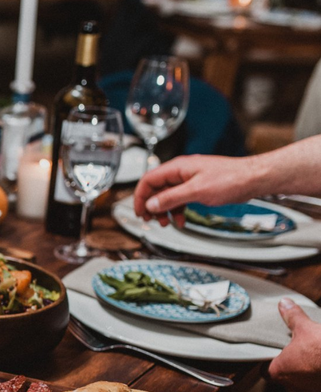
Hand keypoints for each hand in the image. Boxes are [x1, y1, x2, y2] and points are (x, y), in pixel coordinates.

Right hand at [133, 154, 262, 226]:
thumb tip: (151, 204)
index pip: (148, 180)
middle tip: (150, 220)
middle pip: (156, 189)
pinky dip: (177, 210)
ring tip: (166, 223)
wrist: (253, 179)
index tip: (139, 211)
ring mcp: (189, 180)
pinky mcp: (198, 187)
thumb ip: (171, 198)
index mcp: (177, 168)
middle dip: (151, 206)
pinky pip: (180, 199)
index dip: (140, 196)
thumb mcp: (196, 191)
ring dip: (164, 211)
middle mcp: (181, 172)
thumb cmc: (231, 179)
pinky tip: (181, 220)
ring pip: (167, 196)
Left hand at [267, 298, 320, 391]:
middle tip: (301, 356)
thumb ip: (292, 317)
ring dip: (307, 376)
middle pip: (285, 378)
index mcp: (279, 371)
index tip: (277, 356)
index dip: (271, 363)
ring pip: (302, 386)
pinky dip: (320, 383)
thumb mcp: (306, 328)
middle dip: (292, 368)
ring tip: (315, 363)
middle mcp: (291, 387)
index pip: (265, 371)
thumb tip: (284, 303)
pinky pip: (318, 391)